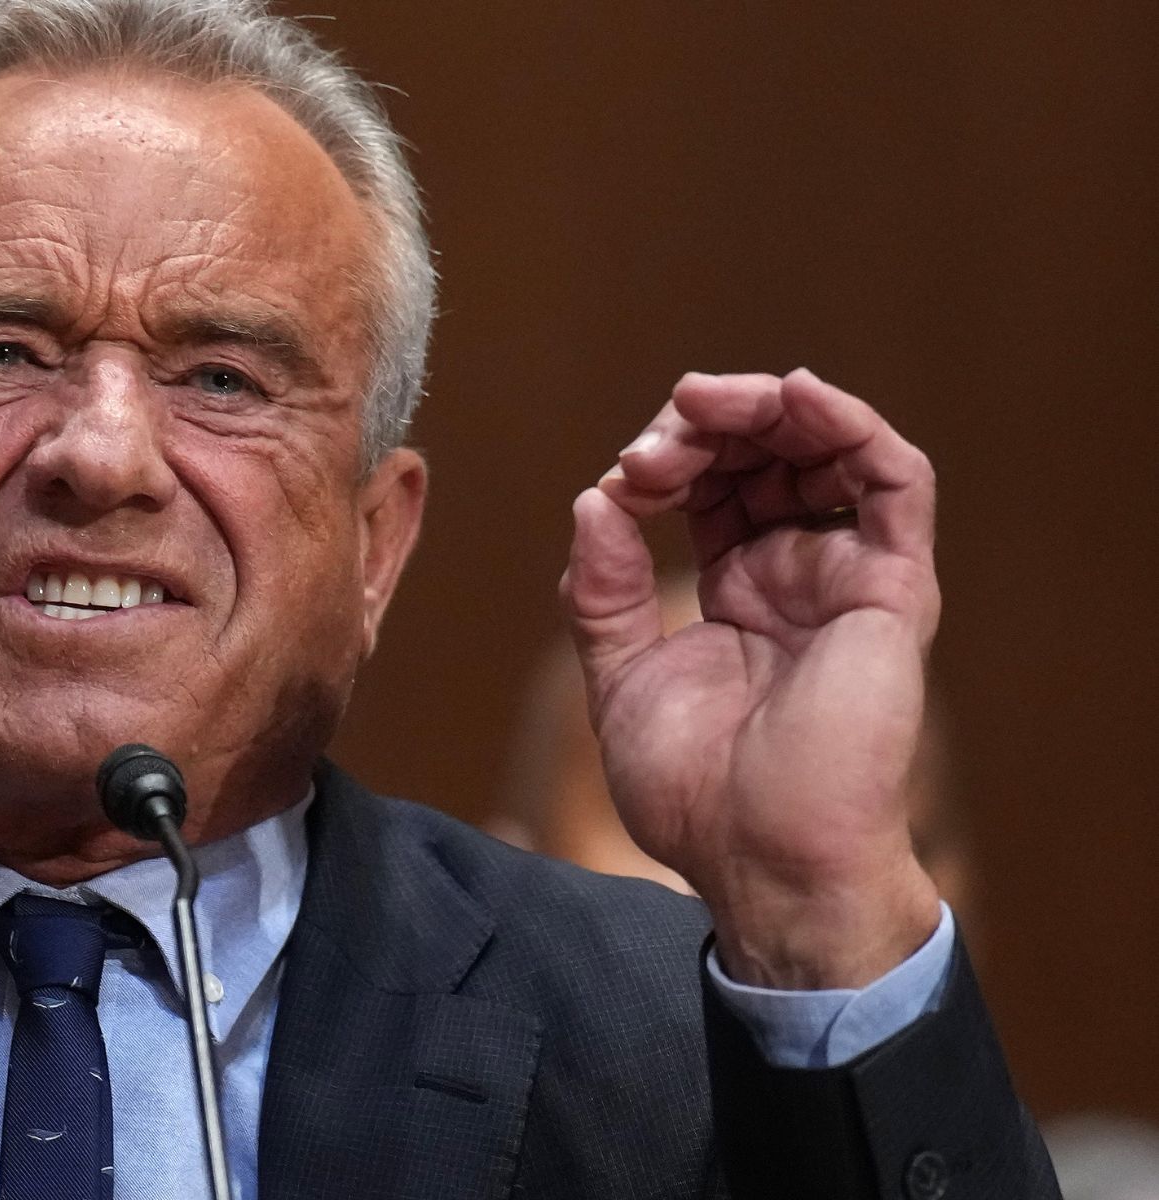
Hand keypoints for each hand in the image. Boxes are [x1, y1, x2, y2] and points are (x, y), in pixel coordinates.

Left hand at [560, 369, 942, 988]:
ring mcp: (849, 577)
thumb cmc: (696, 794)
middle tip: (656, 436)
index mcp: (741, 591)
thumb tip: (593, 499)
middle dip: (710, 425)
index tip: (621, 477)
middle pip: (768, 456)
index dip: (669, 460)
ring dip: (769, 408)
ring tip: (706, 402)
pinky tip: (797, 395)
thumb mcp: (620, 678)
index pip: (715, 488)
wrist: (759, 862)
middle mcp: (800, 574)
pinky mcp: (894, 589)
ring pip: (832, 449)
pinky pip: (896, 482)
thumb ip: (602, 591)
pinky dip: (851, 425)